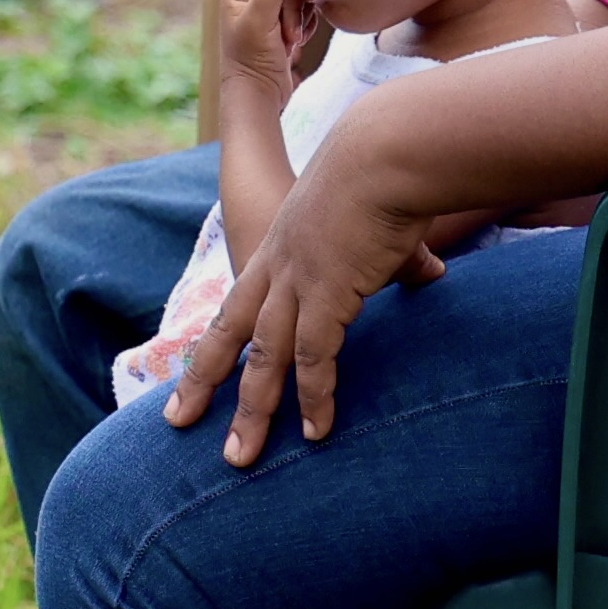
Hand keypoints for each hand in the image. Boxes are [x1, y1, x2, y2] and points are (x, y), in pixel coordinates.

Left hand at [156, 127, 449, 461]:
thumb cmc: (388, 172)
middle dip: (202, 382)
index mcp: (282, 245)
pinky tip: (315, 432)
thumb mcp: (380, 221)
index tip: (197, 374)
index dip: (217, 341)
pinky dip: (314, 397)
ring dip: (252, 411)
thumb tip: (430, 272)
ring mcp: (297, 280)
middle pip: (229, 333)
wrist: (385, 150)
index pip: (239, 303)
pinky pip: (315, 357)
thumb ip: (400, 258)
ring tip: (239, 458)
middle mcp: (278, 265)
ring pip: (263, 358)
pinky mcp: (327, 292)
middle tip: (177, 423)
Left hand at [205, 0, 332, 116]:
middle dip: (297, 0)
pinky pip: (304, 8)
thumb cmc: (253, 61)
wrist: (259, 95)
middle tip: (291, 30)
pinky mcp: (281, 21)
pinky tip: (296, 41)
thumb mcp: (259, 21)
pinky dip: (305, 23)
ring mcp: (266, 8)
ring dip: (301, 15)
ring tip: (291, 39)